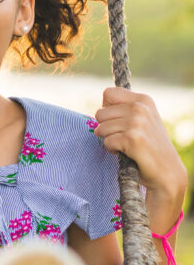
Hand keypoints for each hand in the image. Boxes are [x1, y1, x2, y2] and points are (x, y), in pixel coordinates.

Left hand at [93, 87, 186, 229]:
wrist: (166, 171)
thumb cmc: (148, 146)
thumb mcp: (141, 120)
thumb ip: (123, 109)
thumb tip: (99, 109)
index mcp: (143, 99)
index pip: (108, 93)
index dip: (106, 109)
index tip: (117, 120)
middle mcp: (140, 107)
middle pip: (100, 113)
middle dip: (105, 128)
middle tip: (121, 137)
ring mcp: (137, 122)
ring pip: (101, 128)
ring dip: (108, 139)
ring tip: (124, 145)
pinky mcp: (132, 138)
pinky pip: (106, 141)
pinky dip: (111, 149)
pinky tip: (125, 152)